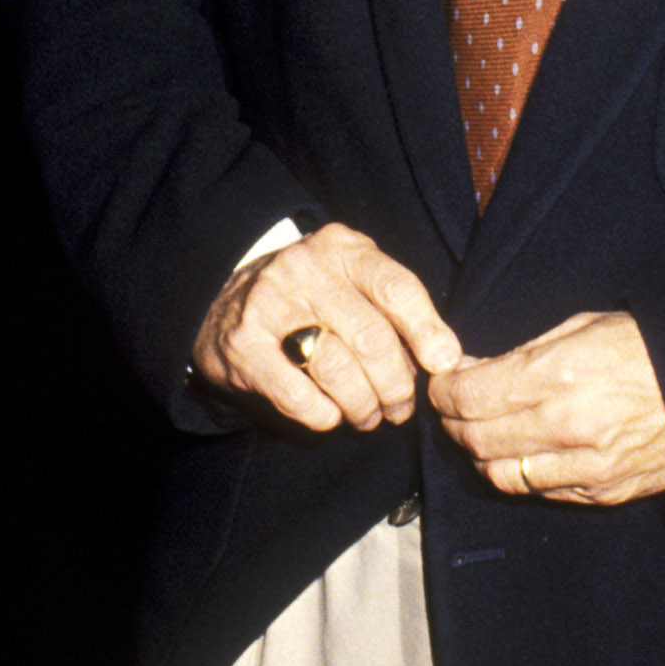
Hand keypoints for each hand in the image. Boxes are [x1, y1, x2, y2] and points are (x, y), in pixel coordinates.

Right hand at [192, 222, 462, 432]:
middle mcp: (303, 269)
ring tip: (368, 417)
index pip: (396, 289)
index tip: (443, 364)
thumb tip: (443, 358)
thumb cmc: (308, 297)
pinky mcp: (242, 346)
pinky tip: (330, 416)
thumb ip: (394, 308)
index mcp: (341, 248)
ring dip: (363, 406)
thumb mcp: (350, 281)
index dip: (427, 331)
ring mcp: (268, 305)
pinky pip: (298, 396)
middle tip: (400, 408)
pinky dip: (324, 415)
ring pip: (337, 370)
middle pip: (371, 338)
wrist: (221, 301)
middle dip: (396, 386)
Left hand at [426, 310, 664, 504]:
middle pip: (475, 437)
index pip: (469, 397)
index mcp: (558, 376)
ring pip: (498, 473)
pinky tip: (521, 451)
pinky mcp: (603, 492)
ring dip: (480, 453)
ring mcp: (585, 467)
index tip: (442, 383)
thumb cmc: (651, 348)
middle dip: (454, 421)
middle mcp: (566, 426)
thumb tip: (474, 370)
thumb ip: (524, 354)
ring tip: (482, 432)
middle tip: (455, 407)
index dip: (443, 391)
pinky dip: (518, 473)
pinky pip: (537, 491)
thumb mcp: (585, 327)